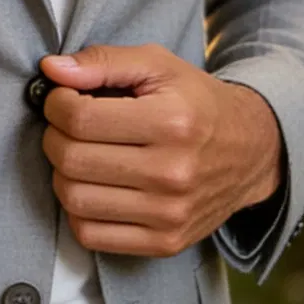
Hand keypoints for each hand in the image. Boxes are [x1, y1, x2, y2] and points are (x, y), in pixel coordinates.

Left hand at [37, 43, 282, 257]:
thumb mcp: (158, 66)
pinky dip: (77, 210)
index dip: (57, 103)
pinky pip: (90, 235)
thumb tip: (51, 69)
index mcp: (172, 122)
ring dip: (62, 173)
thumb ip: (103, 61)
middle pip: (71, 159)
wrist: (252, 152)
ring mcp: (169, 214)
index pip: (79, 118)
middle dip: (54, 136)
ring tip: (82, 155)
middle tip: (68, 126)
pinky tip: (94, 187)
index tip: (64, 98)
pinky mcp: (165, 243)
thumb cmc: (196, 103)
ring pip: (74, 199)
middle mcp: (173, 173)